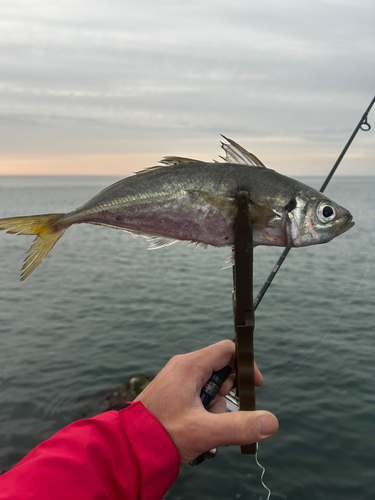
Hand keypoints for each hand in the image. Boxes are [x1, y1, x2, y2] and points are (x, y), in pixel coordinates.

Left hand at [135, 340, 278, 464]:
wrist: (129, 447)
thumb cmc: (160, 434)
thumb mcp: (204, 431)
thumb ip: (239, 426)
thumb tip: (270, 422)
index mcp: (190, 366)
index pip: (227, 350)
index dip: (245, 365)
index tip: (253, 386)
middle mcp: (183, 367)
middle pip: (221, 370)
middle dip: (227, 394)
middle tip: (219, 413)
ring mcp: (177, 379)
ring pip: (210, 386)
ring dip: (215, 407)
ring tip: (203, 426)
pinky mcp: (173, 392)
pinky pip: (198, 395)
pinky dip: (204, 411)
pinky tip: (196, 428)